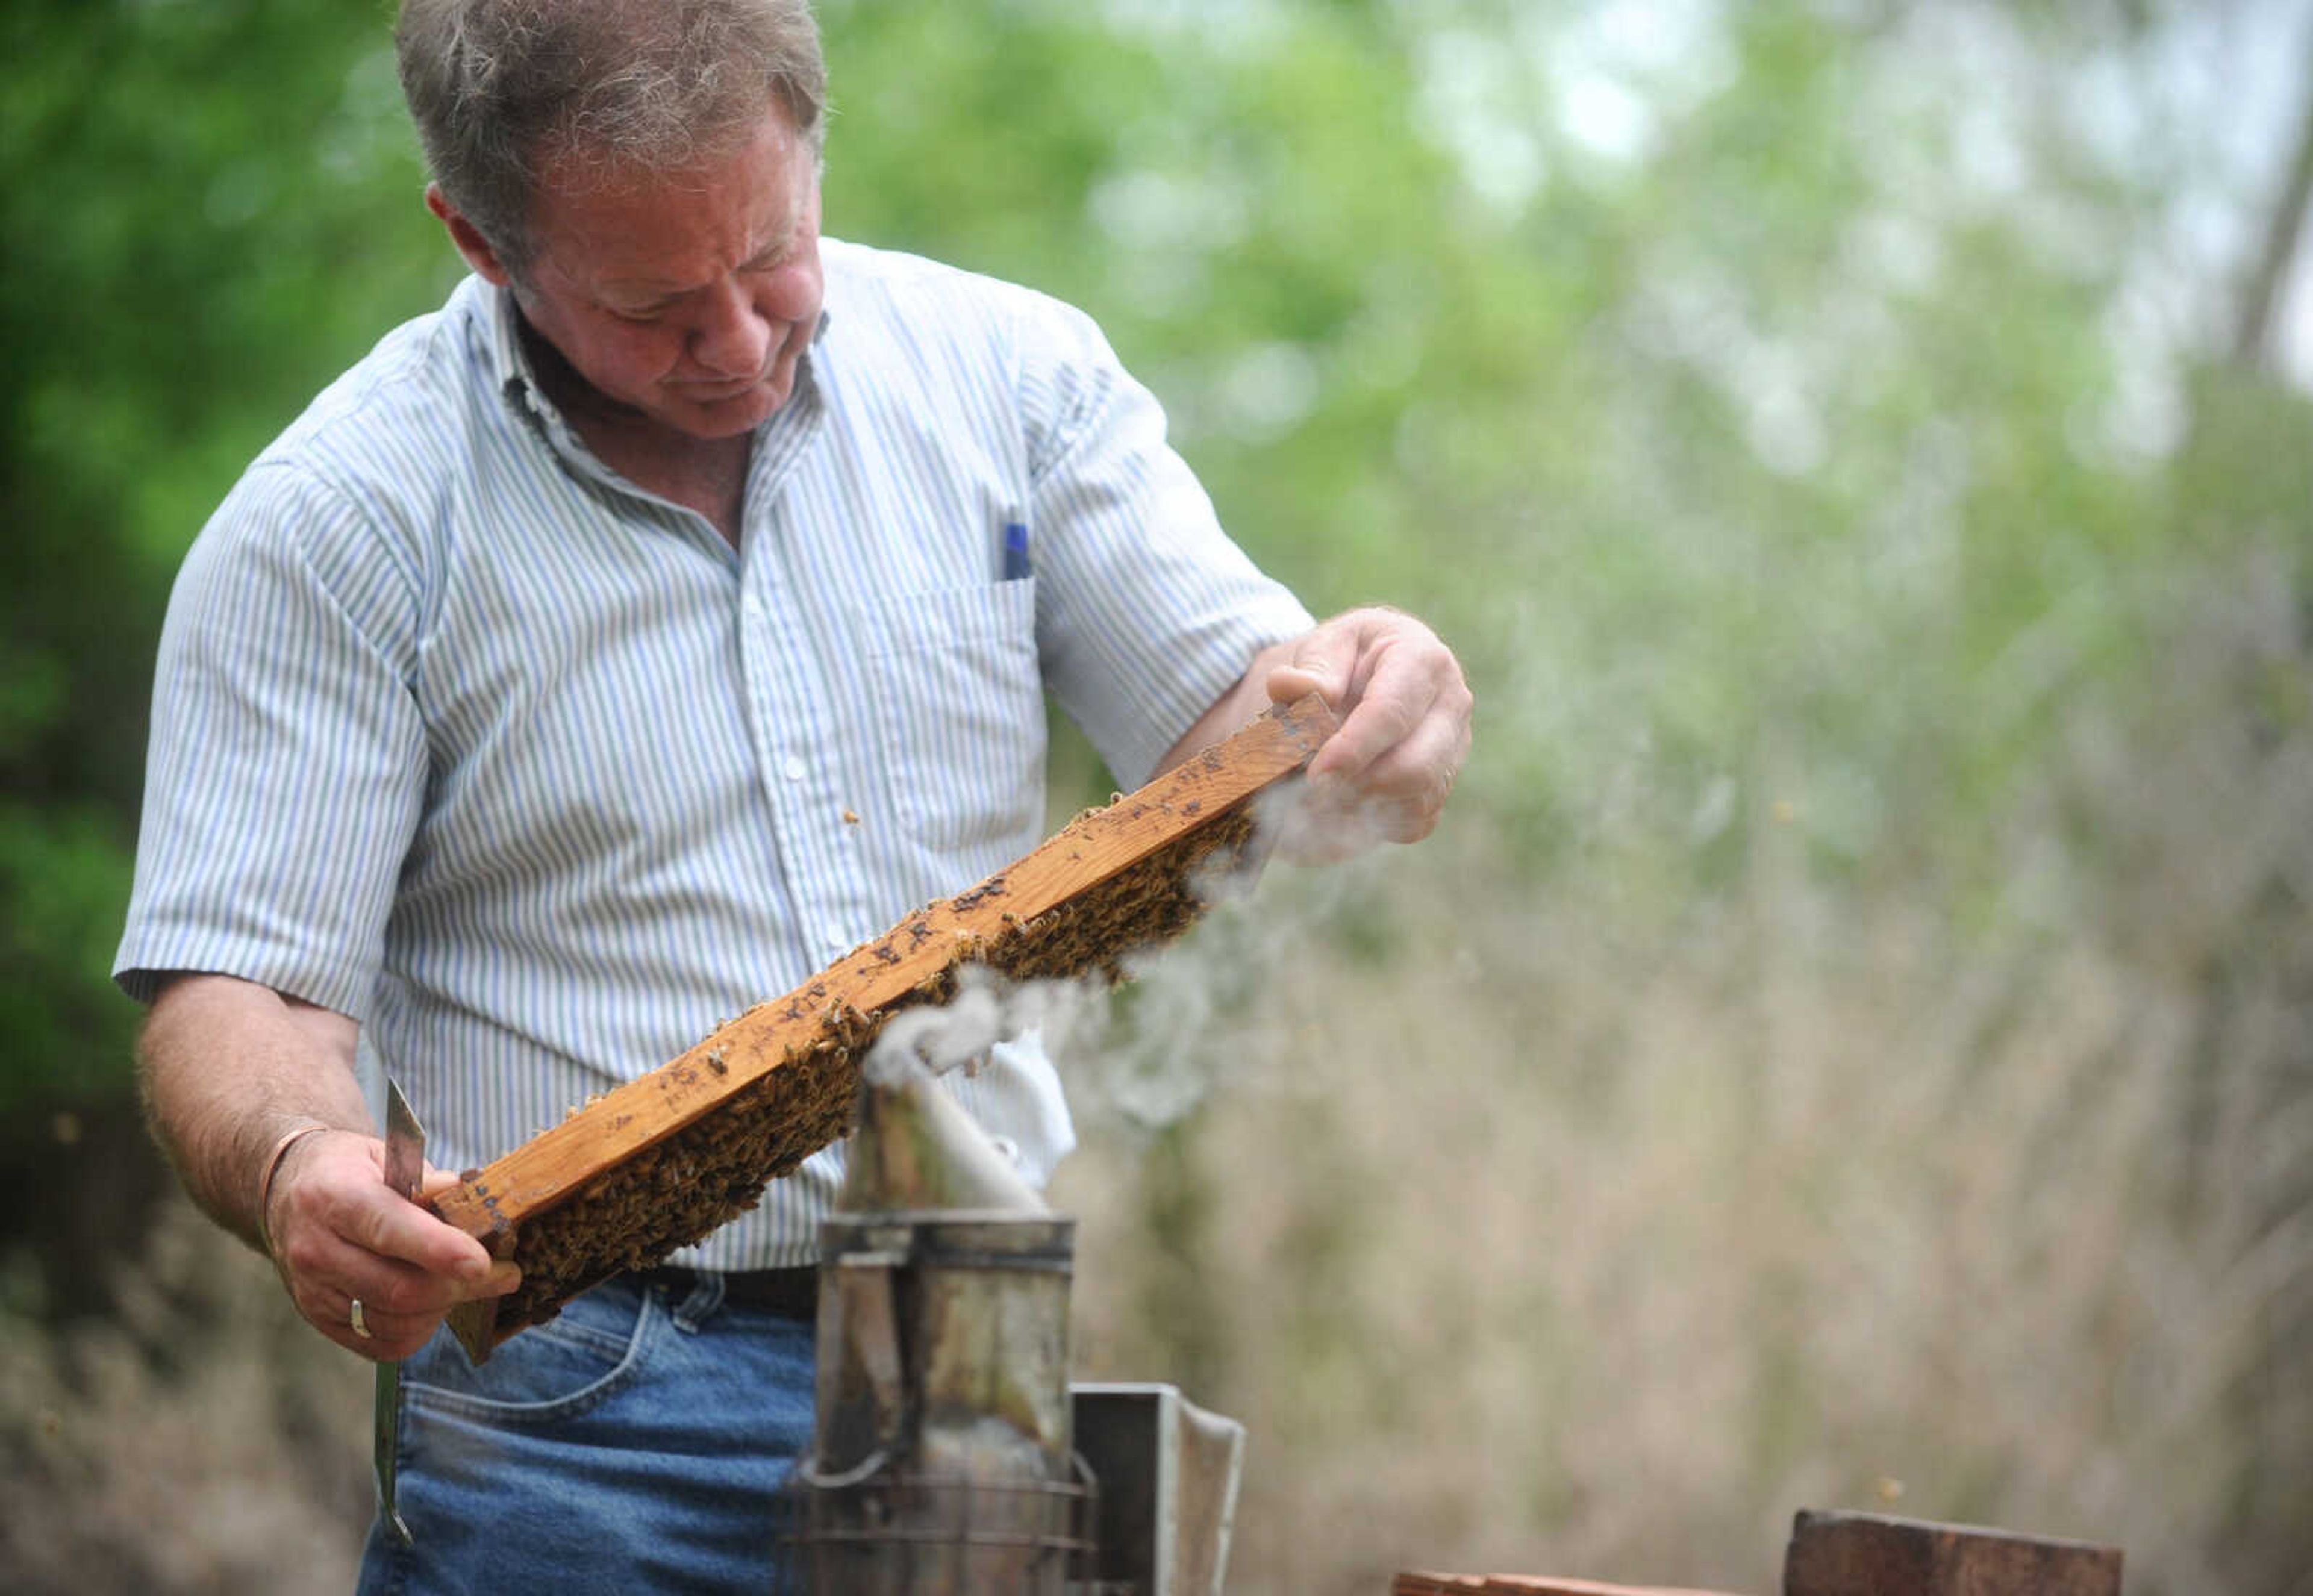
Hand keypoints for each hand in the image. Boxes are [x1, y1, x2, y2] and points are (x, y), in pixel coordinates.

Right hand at [261, 1129, 519, 1360]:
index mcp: (334, 1197)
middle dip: (461, 1287)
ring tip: (465, 1284)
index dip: (439, 1250)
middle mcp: (316, 1249)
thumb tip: (465, 1195)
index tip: (482, 1262)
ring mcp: (313, 1290)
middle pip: (398, 1289)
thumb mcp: (385, 1156)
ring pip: (393, 1322)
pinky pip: (379, 1344)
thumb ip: (427, 1180)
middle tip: (504, 1275)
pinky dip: (418, 1330)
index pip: (389, 1230)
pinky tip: (433, 1304)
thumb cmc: (350, 1170)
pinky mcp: (317, 1318)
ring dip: (443, 1309)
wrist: (286, 1190)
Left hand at [1264, 606, 1472, 862]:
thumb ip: (1310, 668)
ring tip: (1322, 790)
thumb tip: (1293, 687)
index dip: (1352, 748)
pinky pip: (1413, 821)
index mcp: (1423, 659)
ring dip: (1363, 805)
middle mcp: (1451, 705)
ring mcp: (1454, 748)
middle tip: (1314, 787)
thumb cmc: (1343, 658)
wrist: (1364, 673)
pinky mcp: (1444, 783)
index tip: (1317, 772)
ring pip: (1415, 800)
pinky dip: (1374, 823)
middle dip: (1359, 785)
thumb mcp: (1322, 646)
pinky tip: (1344, 799)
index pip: (1391, 713)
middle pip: (1415, 767)